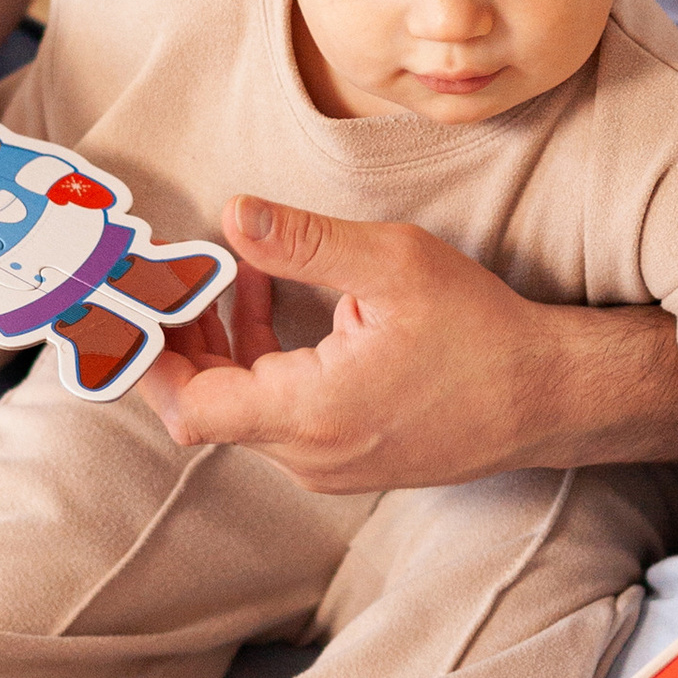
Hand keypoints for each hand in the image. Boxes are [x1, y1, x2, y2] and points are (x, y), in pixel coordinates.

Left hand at [141, 199, 570, 491]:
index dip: (147, 358)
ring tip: (219, 272)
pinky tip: (265, 298)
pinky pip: (274, 414)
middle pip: (204, 408)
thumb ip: (305, 241)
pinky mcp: (342, 456)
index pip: (189, 405)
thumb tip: (232, 214)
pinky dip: (255, 360)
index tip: (131, 306)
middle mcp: (308, 453)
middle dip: (175, 341)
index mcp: (311, 412)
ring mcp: (325, 462)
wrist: (546, 398)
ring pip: (239, 409)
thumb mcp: (394, 264)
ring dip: (216, 345)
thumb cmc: (481, 333)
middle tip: (159, 276)